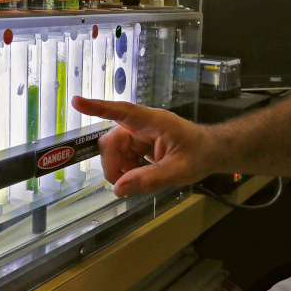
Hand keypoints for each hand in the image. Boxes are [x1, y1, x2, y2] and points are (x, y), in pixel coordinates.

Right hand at [72, 96, 212, 196]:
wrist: (213, 152)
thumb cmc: (201, 154)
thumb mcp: (178, 171)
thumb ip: (149, 180)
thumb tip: (119, 188)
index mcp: (155, 122)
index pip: (123, 112)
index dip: (99, 107)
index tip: (78, 102)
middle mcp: (144, 124)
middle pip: (114, 140)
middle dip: (112, 163)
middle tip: (121, 184)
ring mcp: (141, 134)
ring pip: (115, 150)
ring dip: (120, 169)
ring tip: (136, 182)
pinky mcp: (140, 143)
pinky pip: (123, 156)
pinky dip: (126, 170)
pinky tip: (137, 177)